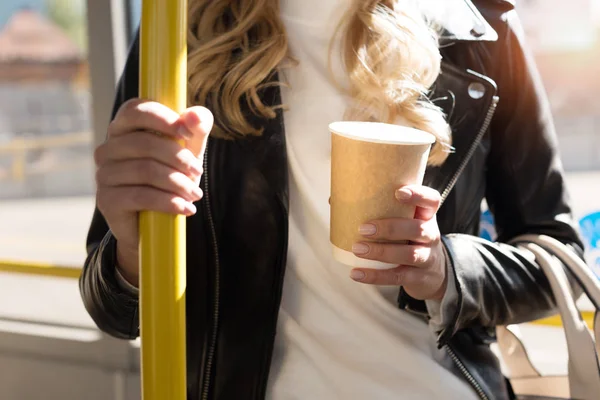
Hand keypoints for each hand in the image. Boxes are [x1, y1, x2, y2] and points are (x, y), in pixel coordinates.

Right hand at [95, 99, 213, 284]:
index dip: (163, 118)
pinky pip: (140, 196)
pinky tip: (186, 208)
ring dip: (178, 183)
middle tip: (198, 172)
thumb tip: (195, 116)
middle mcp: (108, 148)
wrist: (155, 221)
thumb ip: (196, 128)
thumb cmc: (172, 174)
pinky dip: (169, 202)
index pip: (136, 110)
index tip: (188, 133)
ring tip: (195, 194)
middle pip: (145, 143)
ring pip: (145, 170)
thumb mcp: (189, 149)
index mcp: (124, 127)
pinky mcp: (106, 200)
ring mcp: (104, 174)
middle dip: (178, 157)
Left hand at [349, 185, 447, 300]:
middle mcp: (431, 235)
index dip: (418, 195)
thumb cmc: (409, 239)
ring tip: (357, 250)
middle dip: (390, 228)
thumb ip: (378, 211)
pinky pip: (397, 277)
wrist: (433, 274)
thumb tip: (334, 200)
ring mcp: (427, 258)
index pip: (431, 200)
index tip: (398, 192)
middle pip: (417, 229)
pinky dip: (375, 276)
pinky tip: (356, 273)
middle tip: (363, 229)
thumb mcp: (404, 223)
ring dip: (381, 252)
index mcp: (426, 216)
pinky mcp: (419, 278)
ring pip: (409, 254)